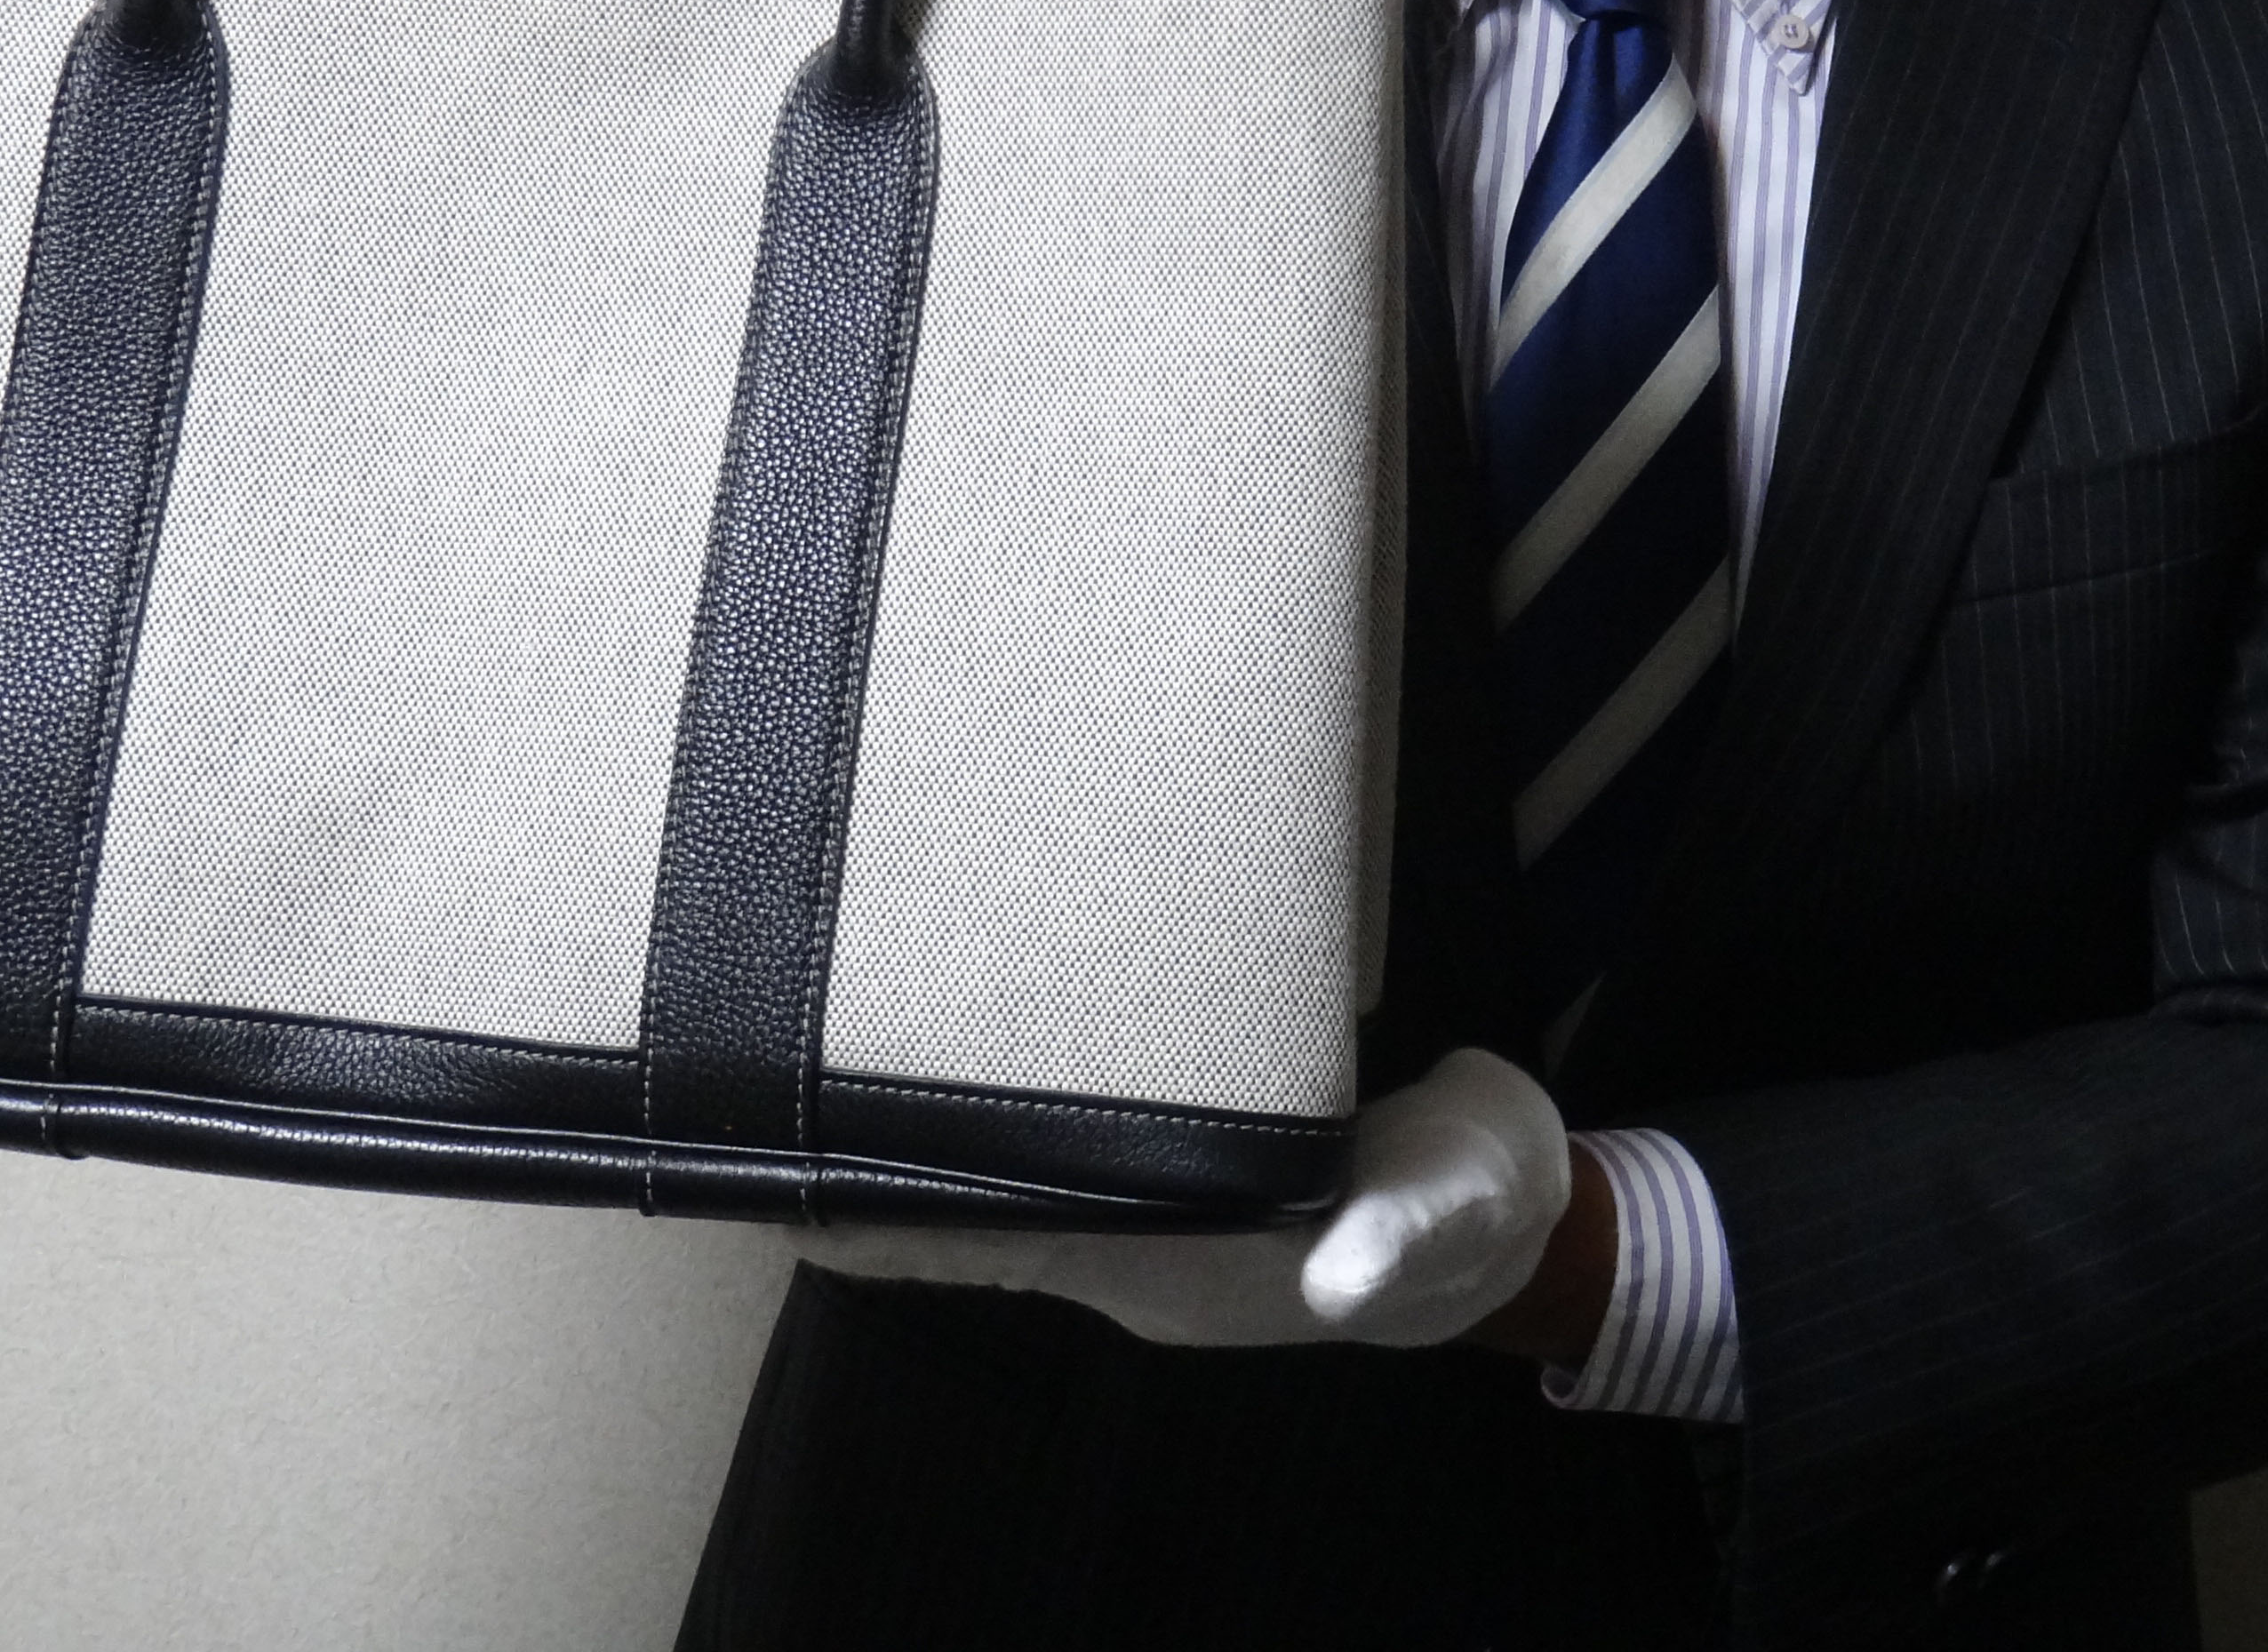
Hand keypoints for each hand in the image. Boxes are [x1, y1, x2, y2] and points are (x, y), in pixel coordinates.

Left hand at [791, 1047, 1574, 1352]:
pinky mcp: (1170, 1134)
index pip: (970, 1244)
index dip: (864, 1214)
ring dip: (909, 1104)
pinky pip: (1041, 1115)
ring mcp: (1139, 1189)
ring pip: (982, 1156)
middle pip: (943, 1201)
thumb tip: (1343, 1268)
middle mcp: (1123, 1231)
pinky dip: (983, 1075)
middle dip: (855, 1142)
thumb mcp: (1446, 1215)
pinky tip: (952, 999)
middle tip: (758, 1040)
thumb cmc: (1465, 1215)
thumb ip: (1394, 1237)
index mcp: (1157, 1258)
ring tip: (820, 1004)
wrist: (1509, 1218)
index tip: (766, 1157)